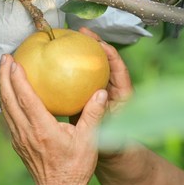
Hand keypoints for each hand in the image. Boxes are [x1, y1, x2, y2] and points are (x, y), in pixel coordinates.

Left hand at [0, 54, 107, 184]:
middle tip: (5, 58)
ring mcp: (19, 138)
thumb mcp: (89, 140)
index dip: (18, 79)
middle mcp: (26, 132)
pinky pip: (8, 116)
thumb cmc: (74, 166)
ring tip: (4, 70)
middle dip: (4, 77)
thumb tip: (100, 93)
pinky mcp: (19, 141)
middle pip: (9, 100)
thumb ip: (93, 115)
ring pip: (5, 108)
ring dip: (3, 87)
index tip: (14, 62)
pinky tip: (11, 92)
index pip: (26, 99)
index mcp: (42, 129)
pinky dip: (7, 99)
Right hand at [78, 28, 183, 184]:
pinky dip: (73, 69)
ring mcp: (100, 90)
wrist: (109, 152)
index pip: (119, 67)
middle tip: (82, 32)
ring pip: (93, 67)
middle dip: (95, 44)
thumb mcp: (110, 131)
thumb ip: (106, 116)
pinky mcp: (90, 95)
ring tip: (71, 40)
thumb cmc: (114, 143)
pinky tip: (60, 64)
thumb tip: (100, 98)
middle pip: (105, 61)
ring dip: (84, 53)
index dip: (110, 53)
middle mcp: (112, 88)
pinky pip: (82, 78)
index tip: (98, 42)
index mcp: (123, 94)